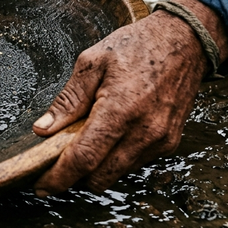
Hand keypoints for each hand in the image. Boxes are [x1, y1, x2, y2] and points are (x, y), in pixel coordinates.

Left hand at [32, 0, 227, 195]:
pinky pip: (134, 164)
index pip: (84, 159)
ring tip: (87, 138)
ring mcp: (159, 140)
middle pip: (99, 177)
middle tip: (57, 160)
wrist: (185, 40)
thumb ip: (67, 100)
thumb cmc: (138, 46)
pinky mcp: (169, 144)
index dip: (59, 177)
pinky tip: (112, 134)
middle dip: (74, 176)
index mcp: (120, 109)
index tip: (42, 186)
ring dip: (96, 167)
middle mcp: (144, 131)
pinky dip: (116, 158)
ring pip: (116, 174)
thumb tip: (43, 128)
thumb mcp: (92, 62)